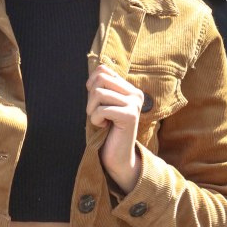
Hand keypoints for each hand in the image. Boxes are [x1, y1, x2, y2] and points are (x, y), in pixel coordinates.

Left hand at [86, 63, 142, 193]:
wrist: (118, 156)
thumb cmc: (107, 129)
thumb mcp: (103, 104)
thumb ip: (102, 86)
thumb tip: (97, 69)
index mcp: (130, 88)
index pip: (103, 70)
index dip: (91, 84)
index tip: (95, 101)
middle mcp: (135, 93)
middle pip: (100, 78)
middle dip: (91, 97)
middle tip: (96, 112)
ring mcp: (134, 104)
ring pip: (99, 93)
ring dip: (92, 110)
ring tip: (101, 120)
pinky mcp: (130, 116)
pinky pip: (101, 110)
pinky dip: (96, 120)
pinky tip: (104, 126)